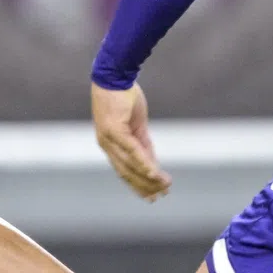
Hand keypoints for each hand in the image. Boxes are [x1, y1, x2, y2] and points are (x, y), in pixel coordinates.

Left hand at [93, 84, 171, 199]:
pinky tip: (154, 173)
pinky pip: (132, 151)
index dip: (138, 185)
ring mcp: (108, 139)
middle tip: (160, 196)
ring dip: (149, 178)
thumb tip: (152, 163)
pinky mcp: (114, 130)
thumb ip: (143, 144)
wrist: (114, 76)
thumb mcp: (136, 125)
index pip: (125, 171)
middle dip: (144, 186)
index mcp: (111, 145)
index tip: (152, 196)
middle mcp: (107, 145)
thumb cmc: (124, 98)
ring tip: (164, 185)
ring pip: (131, 165)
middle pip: (127, 173)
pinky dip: (144, 163)